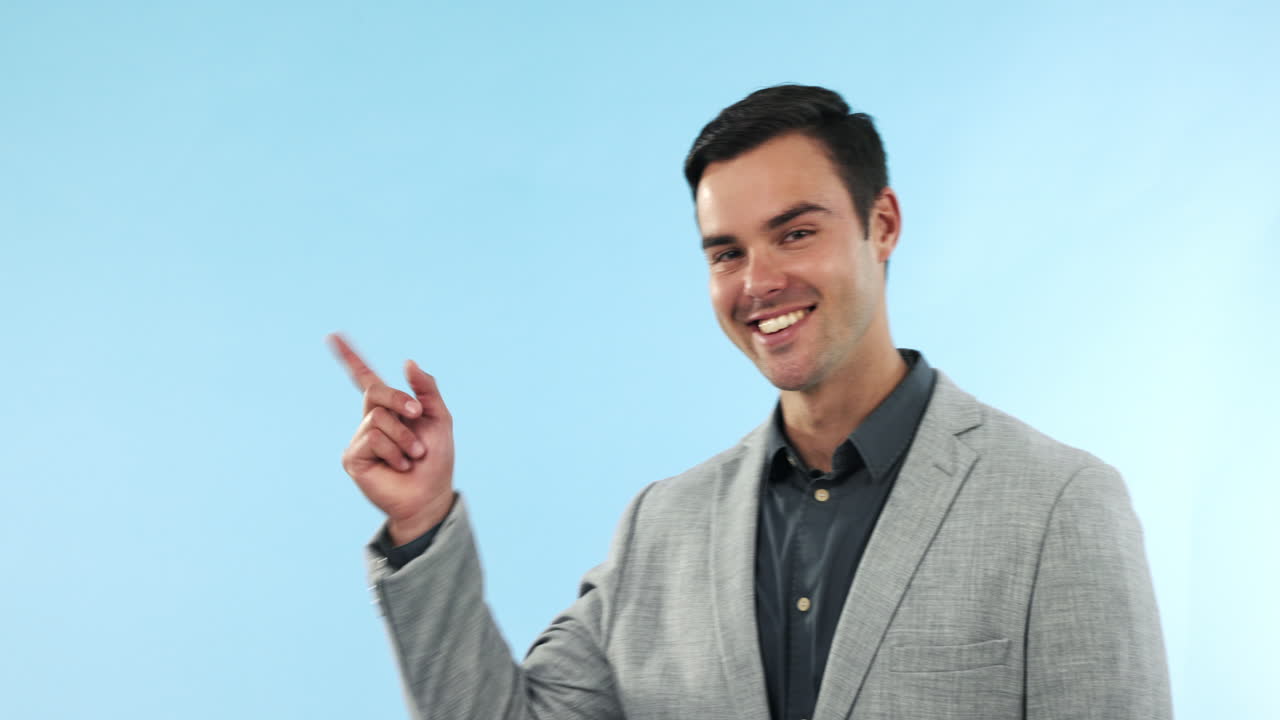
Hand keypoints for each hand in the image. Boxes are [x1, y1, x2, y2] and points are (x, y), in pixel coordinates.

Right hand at [328, 332, 455, 544]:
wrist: (430, 495)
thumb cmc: (436, 459)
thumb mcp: (439, 418)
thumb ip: (426, 389)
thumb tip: (407, 362)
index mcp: (390, 408)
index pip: (364, 378)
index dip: (350, 357)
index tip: (334, 336)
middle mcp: (371, 420)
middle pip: (375, 391)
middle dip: (400, 401)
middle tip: (418, 415)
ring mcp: (360, 438)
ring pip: (378, 419)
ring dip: (405, 436)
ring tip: (414, 455)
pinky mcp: (353, 457)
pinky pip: (373, 439)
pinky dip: (394, 451)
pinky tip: (399, 465)